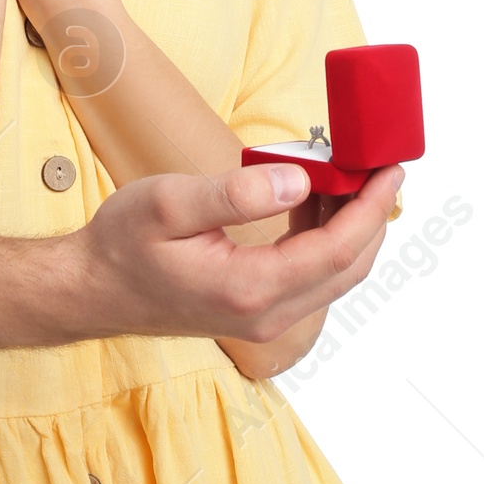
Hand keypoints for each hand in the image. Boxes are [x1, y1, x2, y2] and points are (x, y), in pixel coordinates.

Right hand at [0, 160, 405, 368]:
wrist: (91, 289)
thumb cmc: (121, 244)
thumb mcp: (170, 204)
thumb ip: (238, 193)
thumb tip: (300, 180)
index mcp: (252, 288)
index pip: (338, 249)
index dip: (373, 207)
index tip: (392, 169)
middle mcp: (266, 313)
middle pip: (348, 268)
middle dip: (374, 216)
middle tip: (383, 167)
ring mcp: (261, 316)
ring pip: (332, 275)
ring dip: (350, 228)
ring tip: (350, 176)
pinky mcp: (253, 309)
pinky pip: (308, 276)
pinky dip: (323, 239)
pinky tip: (310, 200)